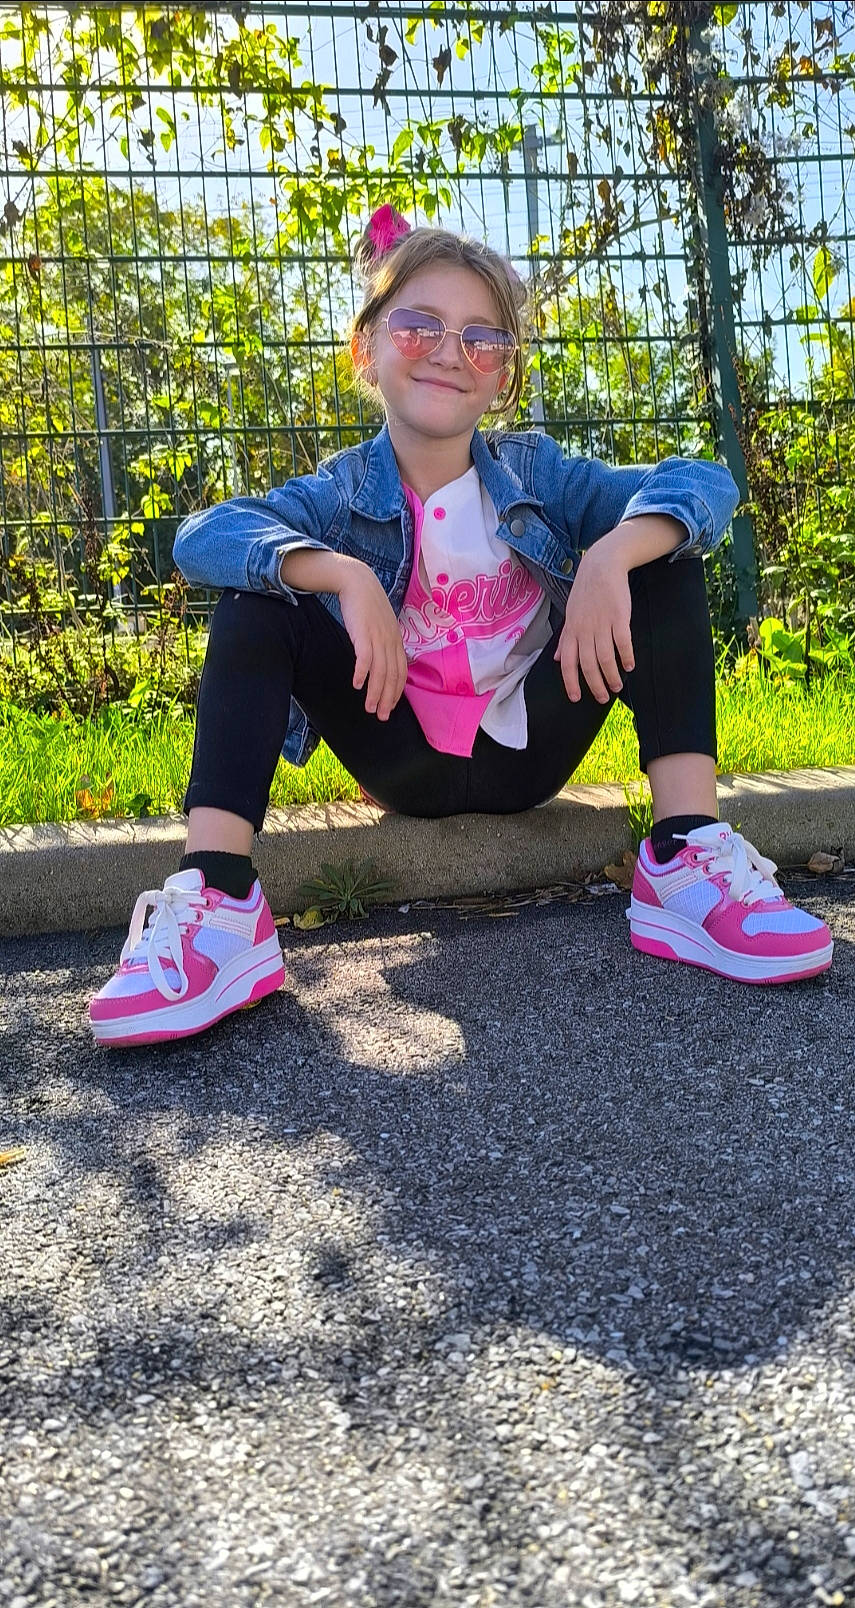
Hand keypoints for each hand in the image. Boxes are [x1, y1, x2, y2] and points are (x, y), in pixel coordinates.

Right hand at [338, 561, 408, 719]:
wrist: (357, 581)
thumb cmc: (366, 604)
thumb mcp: (380, 624)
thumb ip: (382, 641)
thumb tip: (379, 660)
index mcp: (396, 640)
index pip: (401, 671)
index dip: (397, 691)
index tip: (390, 706)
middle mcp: (390, 641)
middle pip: (392, 676)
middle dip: (388, 699)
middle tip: (381, 716)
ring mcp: (378, 637)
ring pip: (380, 671)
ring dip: (375, 692)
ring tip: (369, 708)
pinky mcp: (363, 633)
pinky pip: (365, 657)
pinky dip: (363, 672)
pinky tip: (357, 685)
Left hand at [553, 544, 634, 703]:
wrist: (602, 566)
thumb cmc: (586, 592)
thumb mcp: (570, 615)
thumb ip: (566, 639)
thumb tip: (557, 659)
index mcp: (572, 631)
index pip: (568, 663)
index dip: (570, 682)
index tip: (576, 698)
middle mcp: (584, 630)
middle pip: (588, 665)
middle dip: (595, 685)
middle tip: (602, 698)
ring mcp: (602, 623)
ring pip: (605, 657)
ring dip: (611, 675)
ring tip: (617, 687)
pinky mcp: (619, 616)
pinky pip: (622, 641)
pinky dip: (626, 656)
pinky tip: (629, 666)